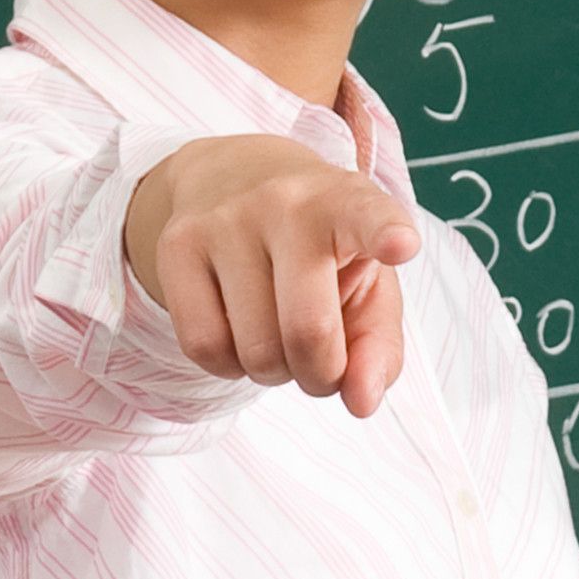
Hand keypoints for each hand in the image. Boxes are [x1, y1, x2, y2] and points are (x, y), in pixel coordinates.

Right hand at [124, 131, 428, 412]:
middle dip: (320, 375)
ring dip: (273, 372)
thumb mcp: (368, 286)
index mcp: (346, 204)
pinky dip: (228, 366)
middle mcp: (285, 204)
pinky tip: (237, 335)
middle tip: (320, 361)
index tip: (401, 244)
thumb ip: (378, 348)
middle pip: (308, 332)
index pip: (368, 216)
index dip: (385, 234)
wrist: (234, 176)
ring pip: (254, 351)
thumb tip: (360, 402)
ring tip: (276, 336)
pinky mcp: (176, 245)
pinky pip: (204, 347)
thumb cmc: (322, 248)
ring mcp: (224, 221)